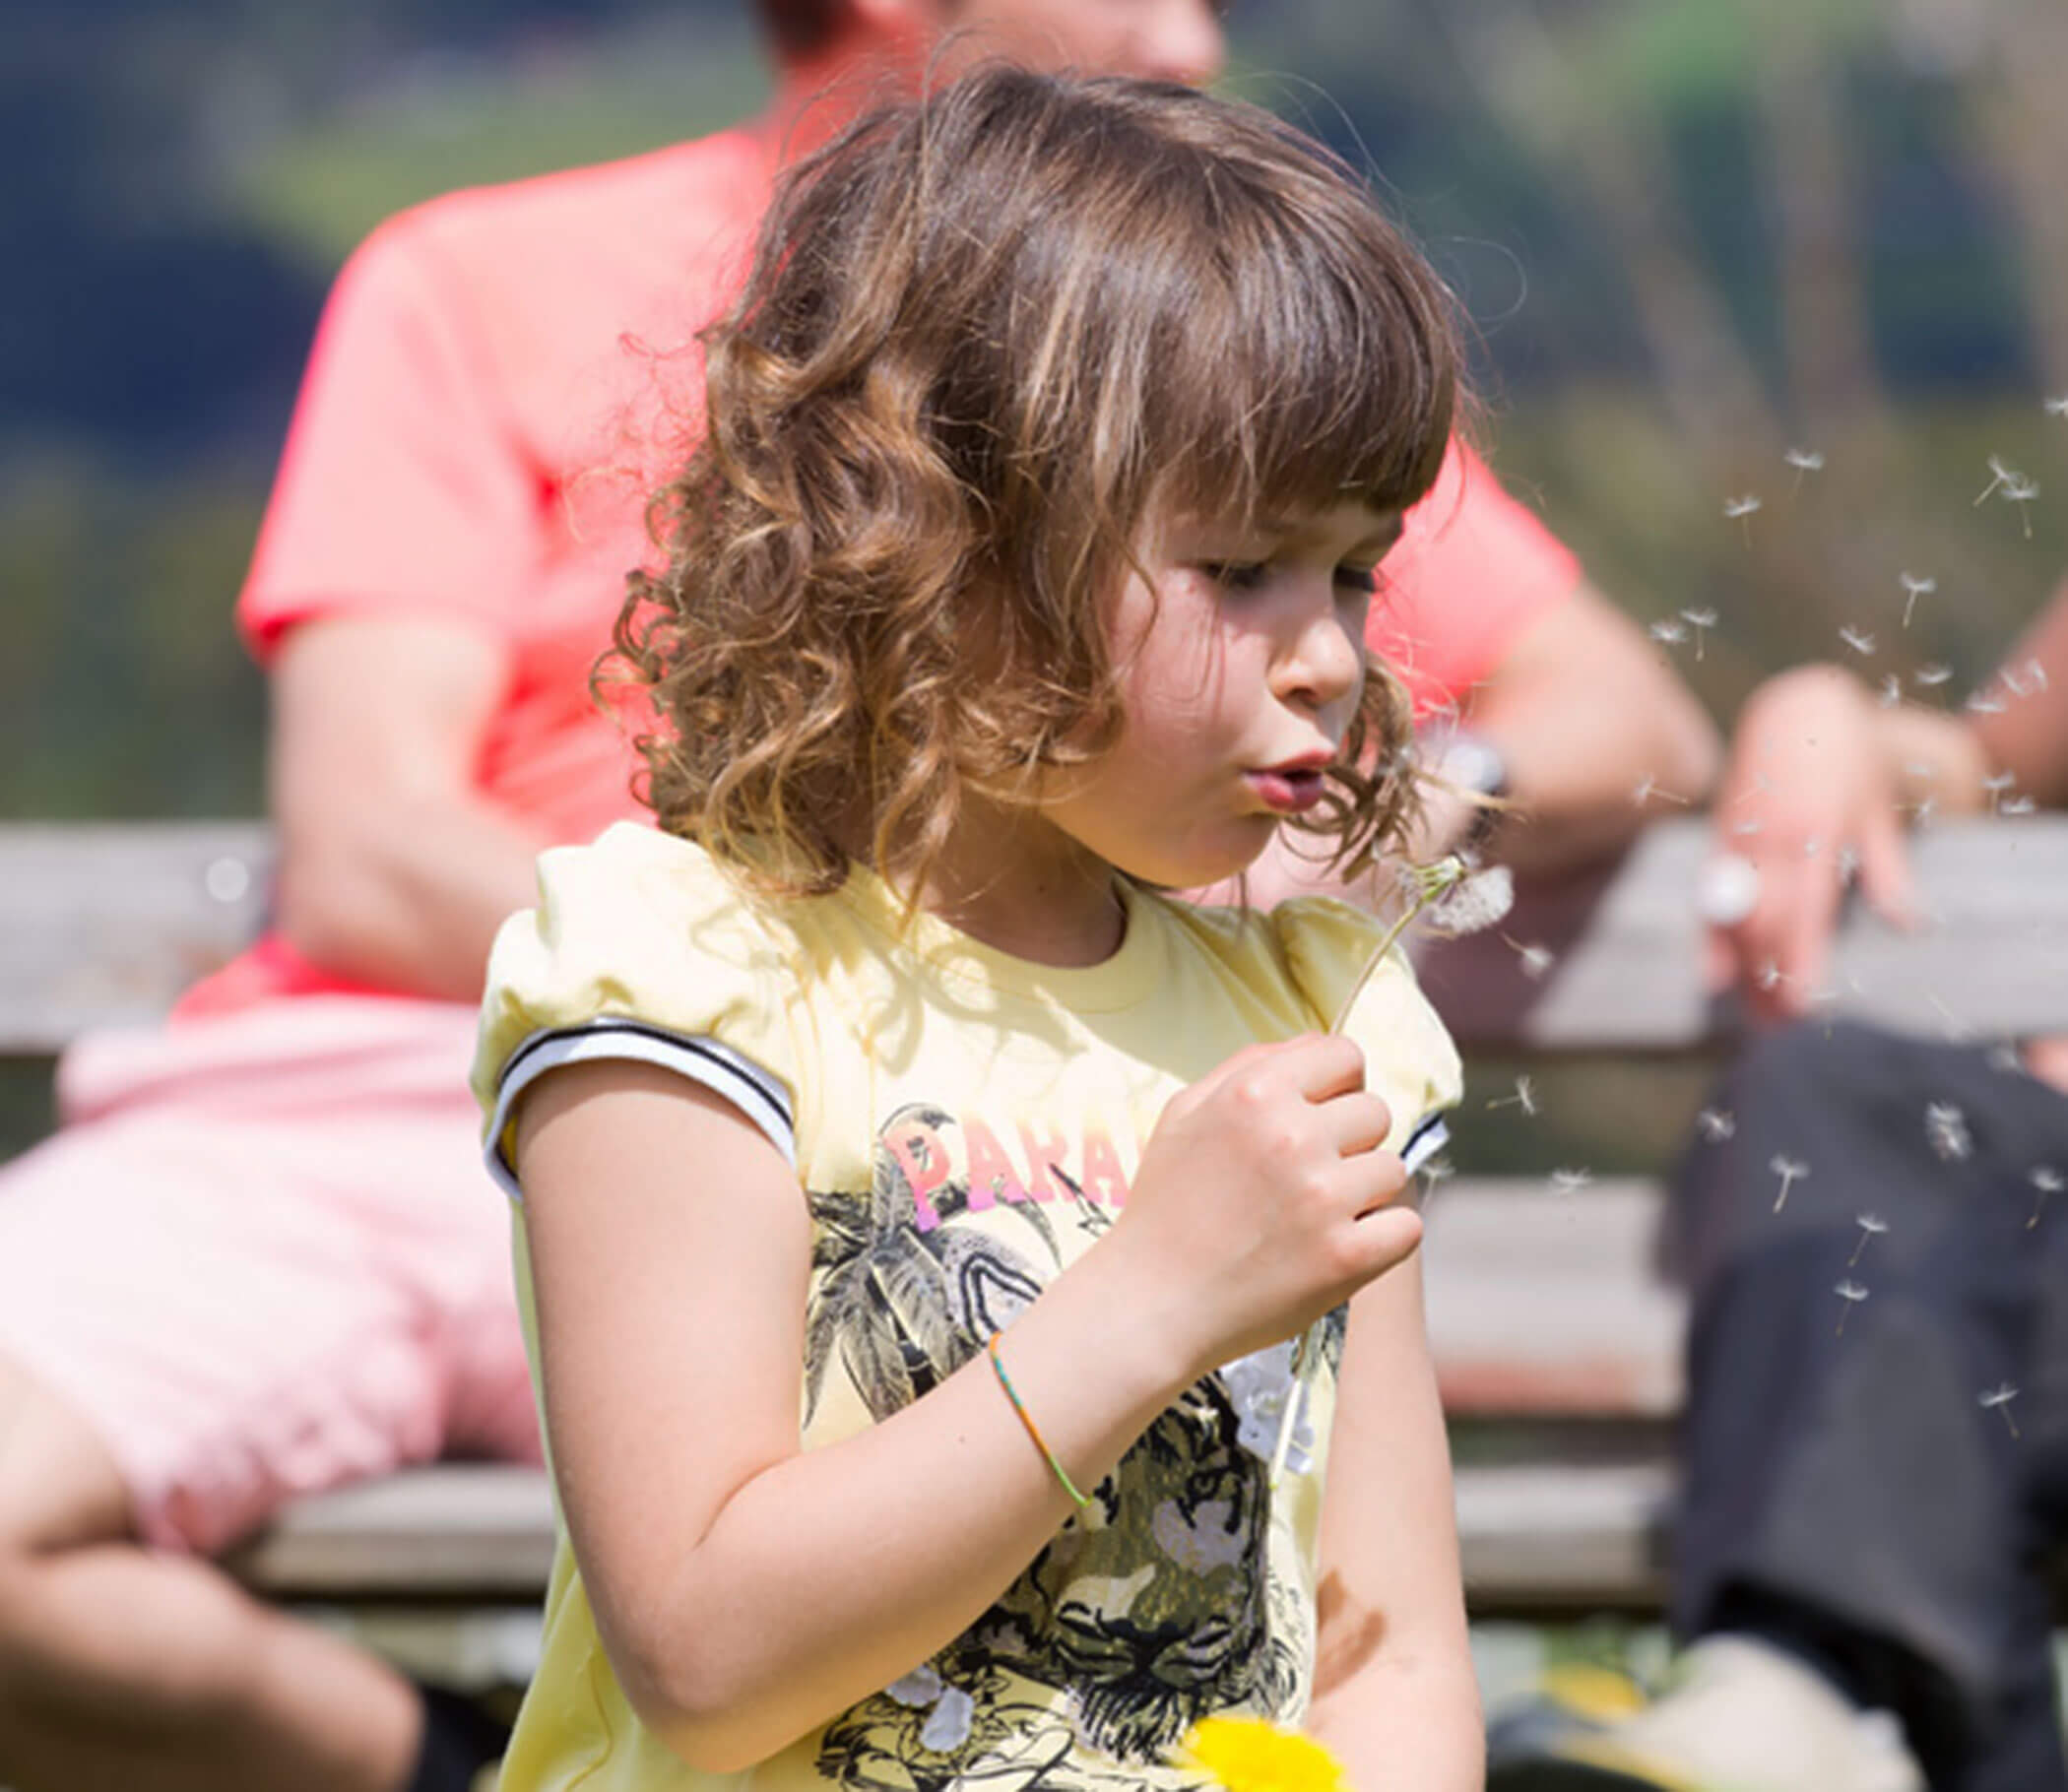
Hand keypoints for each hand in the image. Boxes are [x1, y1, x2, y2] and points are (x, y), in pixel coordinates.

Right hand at [1107, 1034, 1419, 1381]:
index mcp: (1253, 1092)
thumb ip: (1249, 1065)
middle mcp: (1292, 1136)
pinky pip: (1407, 1227)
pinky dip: (1382, 1240)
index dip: (1338, 1086)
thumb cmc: (1166, 1206)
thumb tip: (1318, 1042)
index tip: (1319, 1118)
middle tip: (1308, 1178)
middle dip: (1350, 1141)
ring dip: (1364, 1192)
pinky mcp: (1346, 1257)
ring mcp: (1323, 1197)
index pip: (1346, 1055)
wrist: (1150, 1304)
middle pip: (1376, 1112)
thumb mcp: (1184, 1113)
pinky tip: (1340, 1248)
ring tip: (1317, 1216)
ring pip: (1393, 1169)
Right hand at [1704, 666, 1913, 1020]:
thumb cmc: (1848, 759)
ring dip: (1739, 969)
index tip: (1803, 1009)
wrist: (1797, 706)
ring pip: (1731, 915)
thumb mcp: (1877, 810)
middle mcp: (1770, 840)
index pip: (1803, 913)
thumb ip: (1887, 870)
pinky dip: (1710, 938)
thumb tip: (1910, 924)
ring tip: (1751, 1014)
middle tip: (1778, 1030)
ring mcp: (1738, 838)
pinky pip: (1709, 897)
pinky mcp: (1719, 835)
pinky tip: (1712, 974)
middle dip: (1767, 979)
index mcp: (1815, 834)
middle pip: (1762, 925)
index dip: (1799, 963)